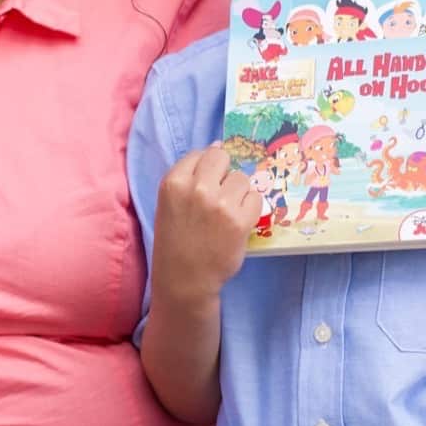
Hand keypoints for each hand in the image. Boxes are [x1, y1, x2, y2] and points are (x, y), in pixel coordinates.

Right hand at [151, 145, 261, 303]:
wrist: (184, 278)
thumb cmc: (176, 241)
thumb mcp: (169, 203)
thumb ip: (189, 176)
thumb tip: (219, 146)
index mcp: (173, 182)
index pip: (200, 154)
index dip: (206, 169)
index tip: (206, 185)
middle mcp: (196, 188)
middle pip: (222, 158)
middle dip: (224, 174)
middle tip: (219, 196)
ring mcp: (219, 203)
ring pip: (242, 178)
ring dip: (238, 193)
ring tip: (226, 213)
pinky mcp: (240, 220)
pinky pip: (256, 198)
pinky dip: (250, 208)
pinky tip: (237, 222)